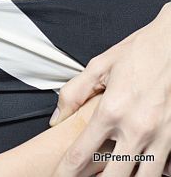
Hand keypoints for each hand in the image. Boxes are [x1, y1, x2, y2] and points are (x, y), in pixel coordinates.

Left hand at [51, 3, 170, 176]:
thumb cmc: (141, 52)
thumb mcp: (98, 67)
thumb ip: (73, 94)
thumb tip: (57, 118)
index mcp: (111, 111)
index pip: (81, 154)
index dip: (66, 172)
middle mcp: (137, 128)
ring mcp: (162, 136)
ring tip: (113, 173)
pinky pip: (167, 168)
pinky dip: (154, 171)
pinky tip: (142, 168)